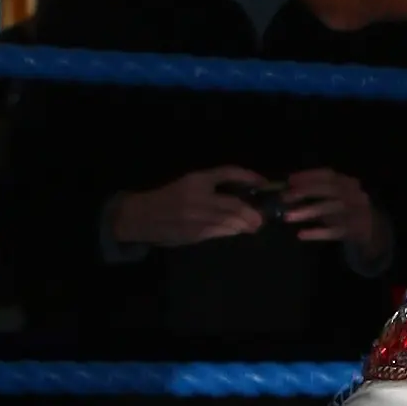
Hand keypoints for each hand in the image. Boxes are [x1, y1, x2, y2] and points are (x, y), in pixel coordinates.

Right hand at [108, 167, 269, 252]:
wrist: (143, 216)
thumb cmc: (169, 198)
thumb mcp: (190, 183)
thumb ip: (213, 186)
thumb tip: (244, 193)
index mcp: (197, 179)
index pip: (229, 172)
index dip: (249, 177)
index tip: (263, 183)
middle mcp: (198, 196)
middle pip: (235, 204)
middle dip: (253, 213)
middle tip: (262, 217)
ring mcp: (197, 217)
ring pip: (231, 221)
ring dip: (245, 224)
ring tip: (254, 225)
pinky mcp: (195, 233)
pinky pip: (221, 232)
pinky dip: (232, 231)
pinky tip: (237, 230)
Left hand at [281, 166, 391, 264]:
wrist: (372, 228)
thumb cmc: (345, 209)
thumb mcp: (335, 197)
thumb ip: (316, 193)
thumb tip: (287, 191)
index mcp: (347, 182)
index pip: (328, 174)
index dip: (308, 175)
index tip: (289, 180)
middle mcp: (353, 194)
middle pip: (329, 189)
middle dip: (306, 191)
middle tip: (285, 197)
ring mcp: (355, 212)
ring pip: (330, 209)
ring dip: (307, 211)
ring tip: (287, 217)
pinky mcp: (354, 230)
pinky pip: (334, 231)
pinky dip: (317, 233)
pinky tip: (301, 234)